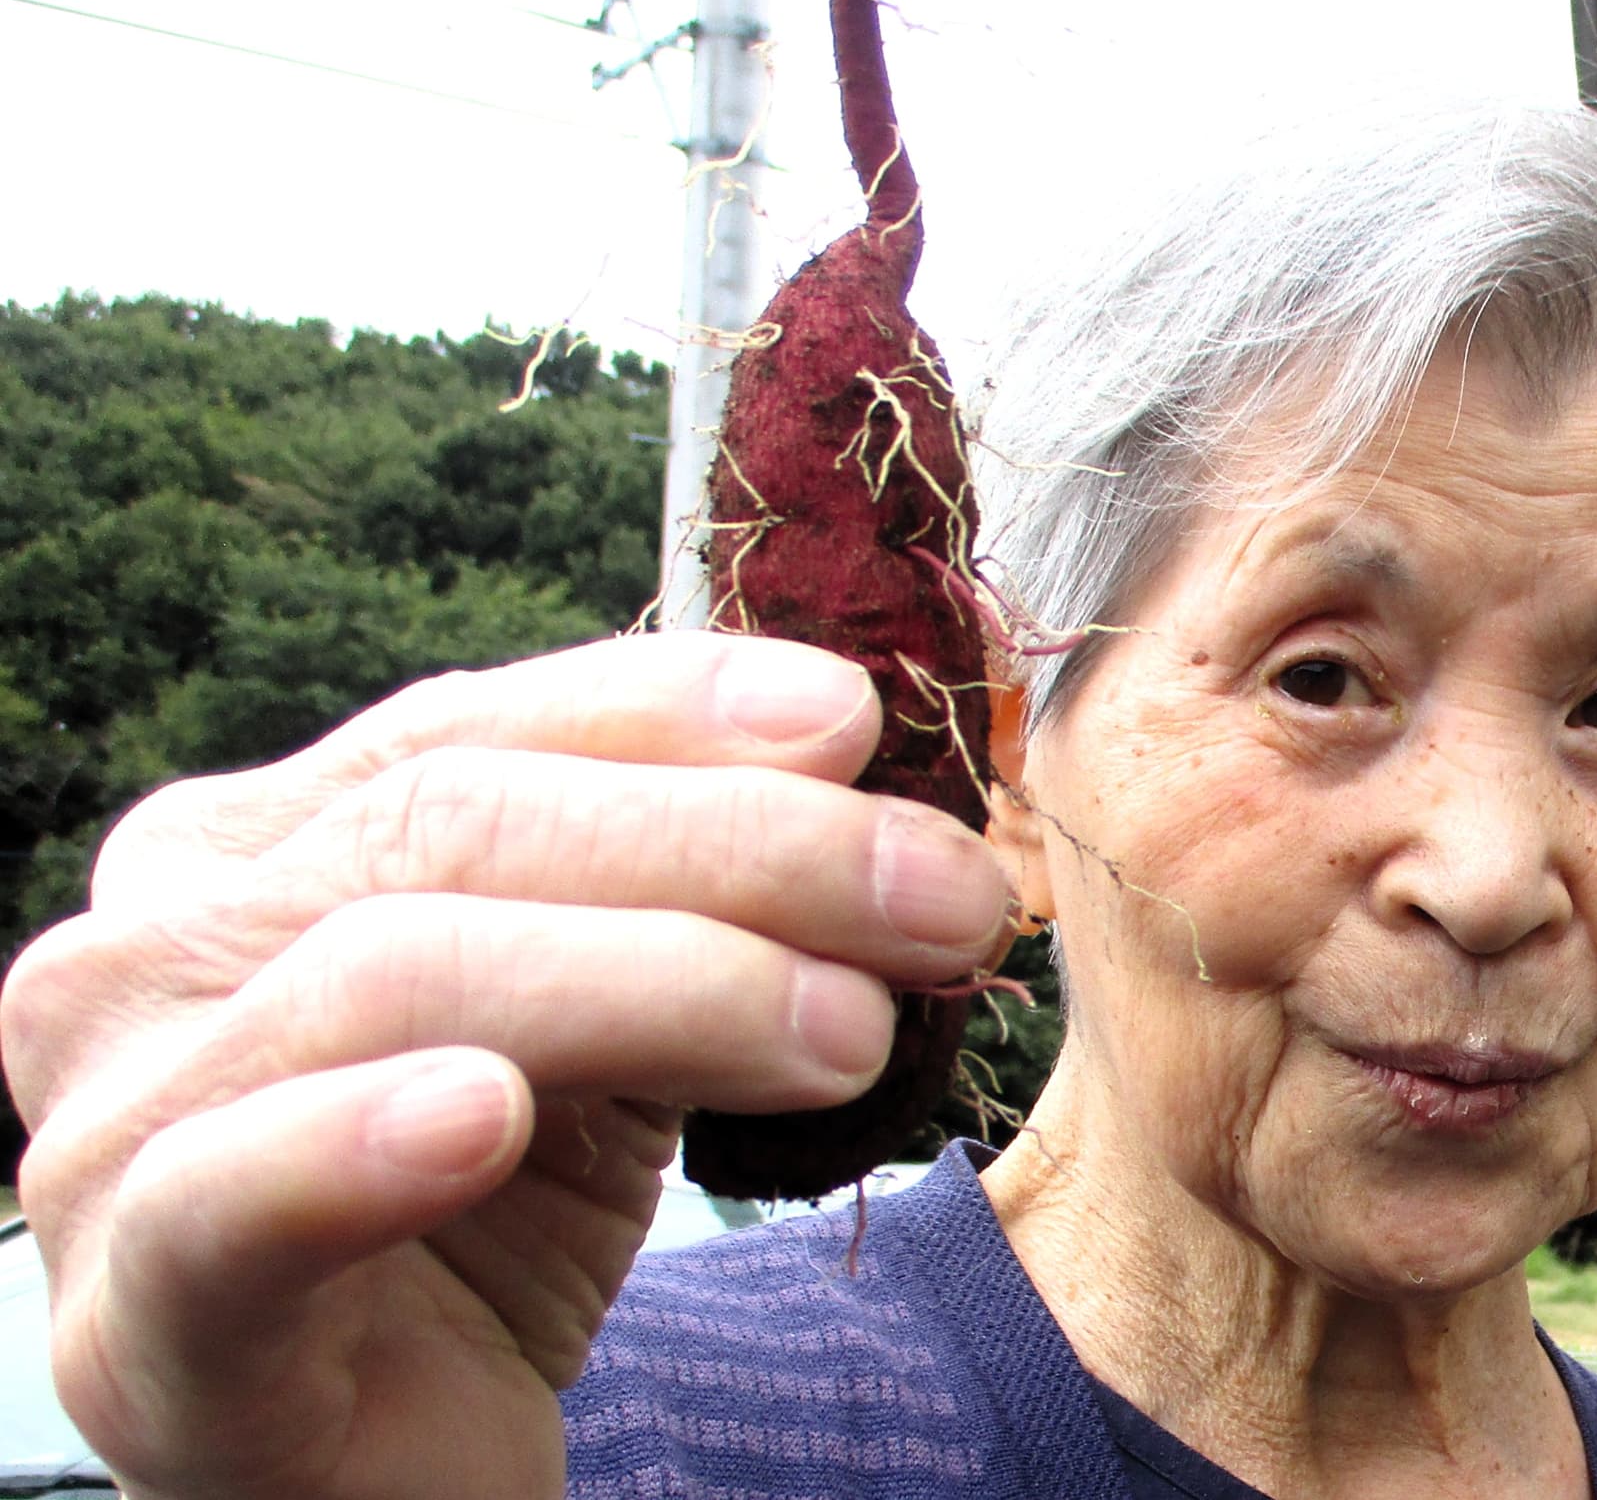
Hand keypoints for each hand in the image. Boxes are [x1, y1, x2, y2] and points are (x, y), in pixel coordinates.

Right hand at [0, 631, 1011, 1499]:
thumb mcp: (606, 1004)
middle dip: (735, 850)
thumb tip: (844, 732)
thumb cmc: (498, 1203)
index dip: (672, 715)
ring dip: (665, 984)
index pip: (468, 729)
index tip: (862, 726)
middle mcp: (149, 950)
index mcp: (247, 847)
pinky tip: (484, 1120)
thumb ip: (677, 876)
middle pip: (453, 830)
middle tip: (939, 898)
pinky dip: (359, 1144)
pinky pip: (228, 1202)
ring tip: (849, 1031)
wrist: (400, 1452)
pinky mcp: (137, 1315)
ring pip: (392, 976)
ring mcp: (112, 1124)